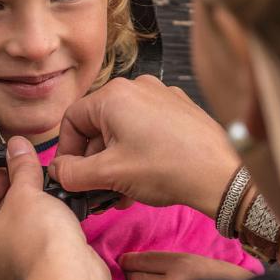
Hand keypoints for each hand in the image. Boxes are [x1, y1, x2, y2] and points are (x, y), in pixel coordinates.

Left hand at [0, 137, 106, 279]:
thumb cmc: (37, 242)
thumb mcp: (27, 191)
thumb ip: (21, 168)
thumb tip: (17, 147)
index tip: (7, 170)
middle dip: (9, 200)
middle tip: (24, 183)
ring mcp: (4, 279)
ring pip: (10, 241)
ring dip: (24, 221)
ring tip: (42, 202)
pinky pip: (28, 257)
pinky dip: (37, 240)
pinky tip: (52, 227)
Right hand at [50, 76, 240, 218]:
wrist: (221, 176)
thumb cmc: (170, 168)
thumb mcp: (110, 174)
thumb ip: (73, 173)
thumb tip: (57, 172)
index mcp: (114, 95)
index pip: (72, 120)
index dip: (67, 152)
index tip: (71, 176)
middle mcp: (137, 88)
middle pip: (98, 125)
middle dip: (95, 162)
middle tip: (98, 190)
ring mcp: (161, 97)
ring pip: (122, 130)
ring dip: (116, 162)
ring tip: (122, 192)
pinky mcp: (179, 111)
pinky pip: (146, 129)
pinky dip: (138, 153)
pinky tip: (144, 180)